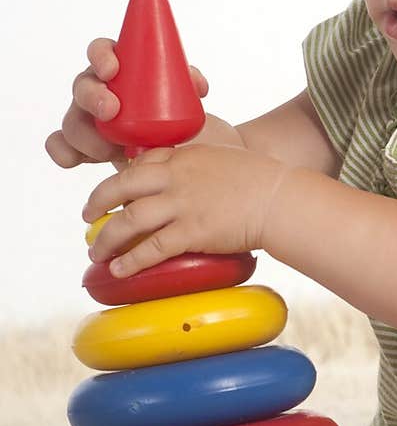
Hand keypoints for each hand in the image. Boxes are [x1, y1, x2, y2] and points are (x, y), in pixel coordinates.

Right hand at [45, 38, 208, 169]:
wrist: (169, 149)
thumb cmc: (169, 113)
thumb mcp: (184, 96)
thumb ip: (189, 85)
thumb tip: (197, 86)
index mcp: (118, 68)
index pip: (101, 51)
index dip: (101, 56)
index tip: (113, 69)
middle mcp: (97, 90)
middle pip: (83, 86)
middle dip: (93, 97)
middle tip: (112, 110)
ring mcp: (87, 118)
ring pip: (73, 120)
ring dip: (86, 133)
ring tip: (109, 149)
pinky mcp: (83, 145)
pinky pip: (62, 145)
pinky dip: (63, 152)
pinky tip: (70, 160)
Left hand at [84, 144, 287, 277]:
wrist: (280, 199)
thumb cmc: (263, 180)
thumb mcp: (226, 159)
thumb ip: (202, 167)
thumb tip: (194, 185)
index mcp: (184, 156)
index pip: (141, 162)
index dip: (122, 177)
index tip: (114, 190)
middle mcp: (176, 178)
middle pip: (121, 186)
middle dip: (97, 202)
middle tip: (87, 216)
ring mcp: (182, 205)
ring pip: (129, 220)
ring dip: (107, 238)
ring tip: (96, 252)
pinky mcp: (191, 232)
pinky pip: (151, 249)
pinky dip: (130, 260)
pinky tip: (119, 269)